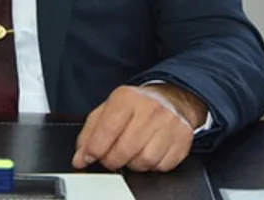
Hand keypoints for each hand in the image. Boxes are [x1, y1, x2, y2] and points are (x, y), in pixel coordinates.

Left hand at [72, 85, 205, 172]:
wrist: (171, 98)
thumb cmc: (135, 106)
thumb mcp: (108, 110)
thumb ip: (90, 134)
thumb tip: (80, 158)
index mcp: (126, 98)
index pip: (106, 131)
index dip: (94, 150)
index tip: (89, 156)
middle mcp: (150, 108)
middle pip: (124, 150)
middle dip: (113, 160)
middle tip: (111, 157)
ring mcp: (169, 123)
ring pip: (144, 161)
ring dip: (134, 164)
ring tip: (132, 153)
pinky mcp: (183, 137)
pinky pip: (163, 165)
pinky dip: (152, 165)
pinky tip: (149, 152)